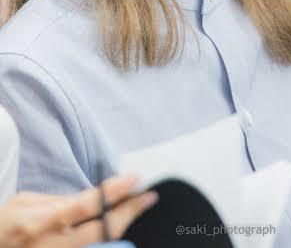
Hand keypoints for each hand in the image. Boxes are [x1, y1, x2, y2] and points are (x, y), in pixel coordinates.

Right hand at [0, 175, 157, 247]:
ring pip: (99, 247)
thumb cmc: (6, 223)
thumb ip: (59, 200)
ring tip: (137, 210)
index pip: (86, 205)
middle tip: (147, 197)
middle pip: (101, 231)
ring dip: (122, 228)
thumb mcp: (26, 202)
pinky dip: (107, 242)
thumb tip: (91, 197)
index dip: (114, 192)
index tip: (134, 179)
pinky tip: (119, 230)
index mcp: (41, 222)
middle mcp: (51, 245)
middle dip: (128, 212)